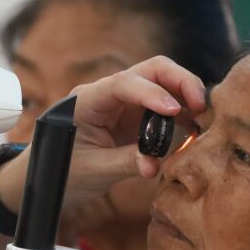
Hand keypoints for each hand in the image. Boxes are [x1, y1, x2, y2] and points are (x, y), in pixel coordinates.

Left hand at [0, 56, 205, 209]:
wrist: (46, 179)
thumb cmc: (60, 170)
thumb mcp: (92, 170)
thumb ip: (124, 163)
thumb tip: (154, 164)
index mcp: (87, 100)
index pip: (123, 83)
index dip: (151, 93)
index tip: (174, 110)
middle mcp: (108, 94)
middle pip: (151, 71)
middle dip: (180, 82)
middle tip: (201, 106)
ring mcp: (123, 104)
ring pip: (162, 85)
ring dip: (185, 96)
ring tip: (203, 119)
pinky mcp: (134, 118)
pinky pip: (163, 107)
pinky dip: (182, 114)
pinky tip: (194, 128)